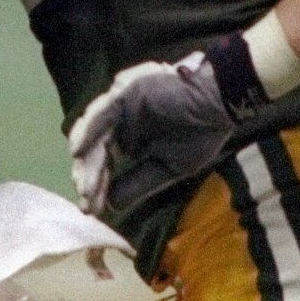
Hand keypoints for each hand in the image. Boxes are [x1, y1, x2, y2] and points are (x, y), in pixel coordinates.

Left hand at [67, 30, 271, 224]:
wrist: (220, 104)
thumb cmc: (200, 134)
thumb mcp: (167, 167)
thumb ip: (137, 183)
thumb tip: (110, 205)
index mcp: (129, 136)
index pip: (105, 163)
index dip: (97, 186)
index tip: (92, 210)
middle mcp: (120, 120)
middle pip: (95, 151)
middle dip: (89, 178)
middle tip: (87, 203)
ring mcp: (120, 103)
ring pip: (95, 136)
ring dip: (88, 162)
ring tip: (84, 186)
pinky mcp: (125, 91)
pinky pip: (102, 113)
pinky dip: (89, 132)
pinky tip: (79, 152)